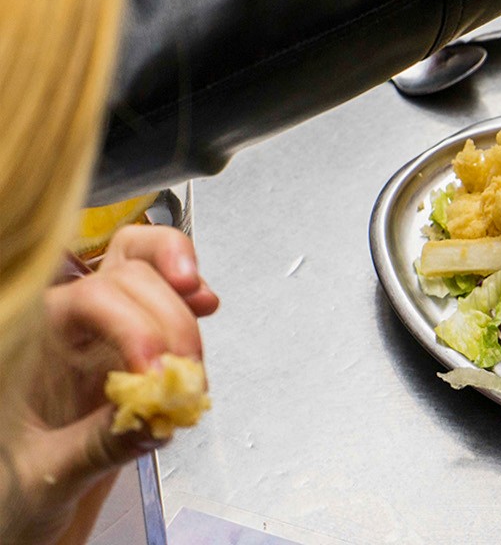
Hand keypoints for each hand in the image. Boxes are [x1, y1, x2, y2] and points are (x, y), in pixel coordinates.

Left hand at [1, 227, 216, 542]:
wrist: (23, 508)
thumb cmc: (15, 491)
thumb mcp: (44, 475)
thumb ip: (96, 447)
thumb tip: (153, 418)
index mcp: (29, 344)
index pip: (89, 300)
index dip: (134, 326)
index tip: (158, 372)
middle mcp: (64, 325)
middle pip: (127, 275)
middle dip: (168, 318)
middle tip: (186, 372)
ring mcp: (99, 329)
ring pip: (146, 267)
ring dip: (183, 299)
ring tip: (194, 353)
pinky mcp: (130, 342)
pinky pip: (162, 294)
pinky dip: (189, 295)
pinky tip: (205, 305)